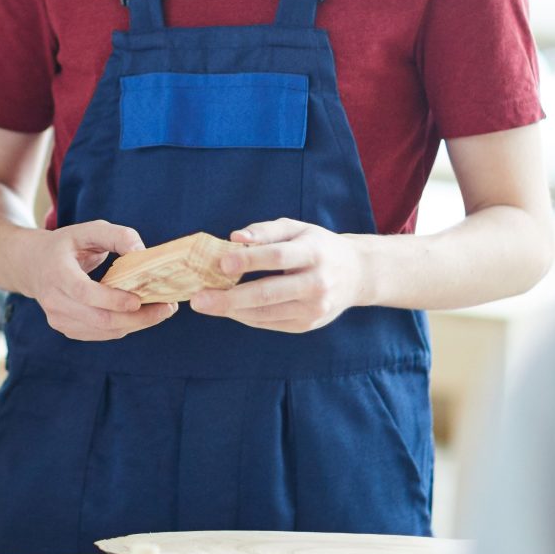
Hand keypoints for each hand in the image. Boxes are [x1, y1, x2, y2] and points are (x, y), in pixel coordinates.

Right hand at [21, 220, 177, 341]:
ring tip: (161, 311)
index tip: (139, 299)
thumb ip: (116, 235)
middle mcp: (54, 300)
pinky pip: (101, 334)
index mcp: (57, 273)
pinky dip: (124, 327)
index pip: (85, 293)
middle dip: (137, 318)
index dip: (113, 300)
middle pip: (100, 319)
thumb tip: (142, 252)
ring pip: (103, 331)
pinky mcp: (67, 329)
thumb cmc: (66, 245)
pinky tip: (140, 315)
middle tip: (166, 308)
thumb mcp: (88, 230)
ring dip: (135, 324)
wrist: (32, 265)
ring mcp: (58, 319)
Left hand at [190, 218, 366, 332]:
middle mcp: (317, 283)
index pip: (278, 257)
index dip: (249, 259)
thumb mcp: (297, 228)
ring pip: (265, 313)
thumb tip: (234, 238)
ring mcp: (313, 309)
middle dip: (230, 298)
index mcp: (315, 253)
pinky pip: (269, 322)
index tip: (221, 263)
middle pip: (268, 293)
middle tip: (198, 299)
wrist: (356, 275)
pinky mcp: (307, 325)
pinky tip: (227, 308)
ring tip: (205, 303)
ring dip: (232, 310)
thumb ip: (265, 231)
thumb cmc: (318, 246)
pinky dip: (245, 316)